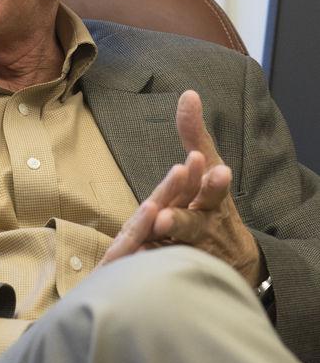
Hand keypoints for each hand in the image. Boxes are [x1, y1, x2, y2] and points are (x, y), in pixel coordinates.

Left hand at [100, 91, 264, 285]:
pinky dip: (148, 266)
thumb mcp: (208, 167)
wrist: (230, 258)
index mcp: (211, 201)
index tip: (216, 169)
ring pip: (173, 252)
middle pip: (192, 226)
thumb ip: (194, 133)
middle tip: (166, 217)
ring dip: (159, 248)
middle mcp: (203, 228)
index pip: (214, 190)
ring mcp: (188, 252)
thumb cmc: (211, 201)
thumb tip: (188, 94)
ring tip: (145, 243)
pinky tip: (132, 264)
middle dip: (182, 221)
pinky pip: (157, 268)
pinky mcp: (173, 268)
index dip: (213, 182)